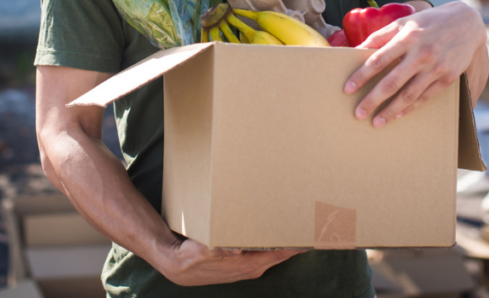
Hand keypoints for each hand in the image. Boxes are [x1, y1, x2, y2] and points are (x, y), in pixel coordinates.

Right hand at [156, 236, 303, 285]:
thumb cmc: (189, 258)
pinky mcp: (242, 261)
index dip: (297, 246)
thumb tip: (234, 250)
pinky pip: (263, 250)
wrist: (176, 265)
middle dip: (295, 240)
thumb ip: (217, 252)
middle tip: (311, 222)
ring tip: (297, 223)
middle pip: (281, 253)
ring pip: (273, 251)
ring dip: (284, 240)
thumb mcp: (199, 253)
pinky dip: (272, 241)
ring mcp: (248, 265)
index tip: (313, 236)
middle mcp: (252, 266)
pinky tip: (274, 230)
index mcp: (247, 264)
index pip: (279, 254)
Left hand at [343, 2, 485, 126]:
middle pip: (392, 82)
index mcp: (407, 37)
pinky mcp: (448, 77)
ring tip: (376, 122)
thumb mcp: (404, 22)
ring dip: (391, 111)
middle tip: (358, 113)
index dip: (361, 76)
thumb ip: (380, 35)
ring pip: (409, 95)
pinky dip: (410, 108)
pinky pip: (425, 97)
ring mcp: (436, 67)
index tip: (347, 90)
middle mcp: (421, 53)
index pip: (378, 60)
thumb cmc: (429, 22)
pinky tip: (398, 115)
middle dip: (373, 100)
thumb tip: (356, 49)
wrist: (467, 22)